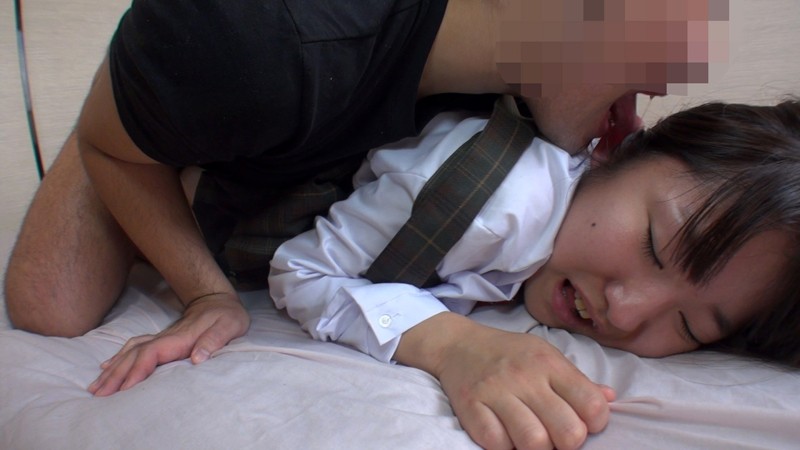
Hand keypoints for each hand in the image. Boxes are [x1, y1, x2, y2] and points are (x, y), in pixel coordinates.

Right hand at [88, 292, 249, 395]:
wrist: (219, 299)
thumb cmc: (227, 315)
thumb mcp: (229, 326)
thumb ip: (214, 341)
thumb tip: (197, 358)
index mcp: (179, 338)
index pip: (151, 354)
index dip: (137, 370)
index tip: (124, 389)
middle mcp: (165, 337)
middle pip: (134, 355)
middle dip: (115, 374)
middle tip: (98, 394)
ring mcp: (161, 337)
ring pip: (130, 351)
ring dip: (113, 368)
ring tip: (96, 386)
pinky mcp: (161, 339)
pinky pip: (134, 348)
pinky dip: (119, 357)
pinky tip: (107, 367)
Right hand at [396, 313, 613, 449]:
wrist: (458, 344)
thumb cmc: (509, 354)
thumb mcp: (546, 355)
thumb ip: (577, 380)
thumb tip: (610, 399)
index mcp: (549, 363)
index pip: (591, 404)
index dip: (595, 423)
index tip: (584, 422)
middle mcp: (524, 376)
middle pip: (567, 432)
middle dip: (568, 442)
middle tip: (557, 435)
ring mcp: (495, 392)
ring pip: (534, 442)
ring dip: (538, 448)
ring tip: (534, 438)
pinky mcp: (471, 407)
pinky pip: (496, 444)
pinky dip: (505, 447)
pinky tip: (507, 435)